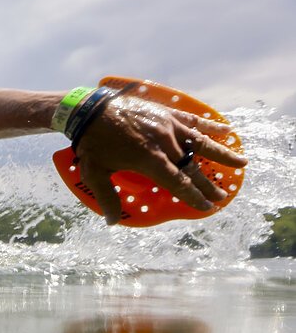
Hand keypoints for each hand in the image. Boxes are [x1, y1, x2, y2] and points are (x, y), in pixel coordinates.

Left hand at [74, 95, 247, 224]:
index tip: (206, 206)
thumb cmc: (92, 143)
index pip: (178, 183)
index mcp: (150, 160)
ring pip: (201, 142)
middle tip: (222, 195)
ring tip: (241, 162)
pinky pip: (193, 120)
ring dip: (222, 153)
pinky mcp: (166, 113)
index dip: (193, 196)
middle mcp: (164, 143)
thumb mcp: (95, 173)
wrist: (90, 110)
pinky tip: (226, 129)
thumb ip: (107, 198)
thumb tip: (112, 222)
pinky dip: (210, 125)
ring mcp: (168, 125)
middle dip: (208, 183)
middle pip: (192, 167)